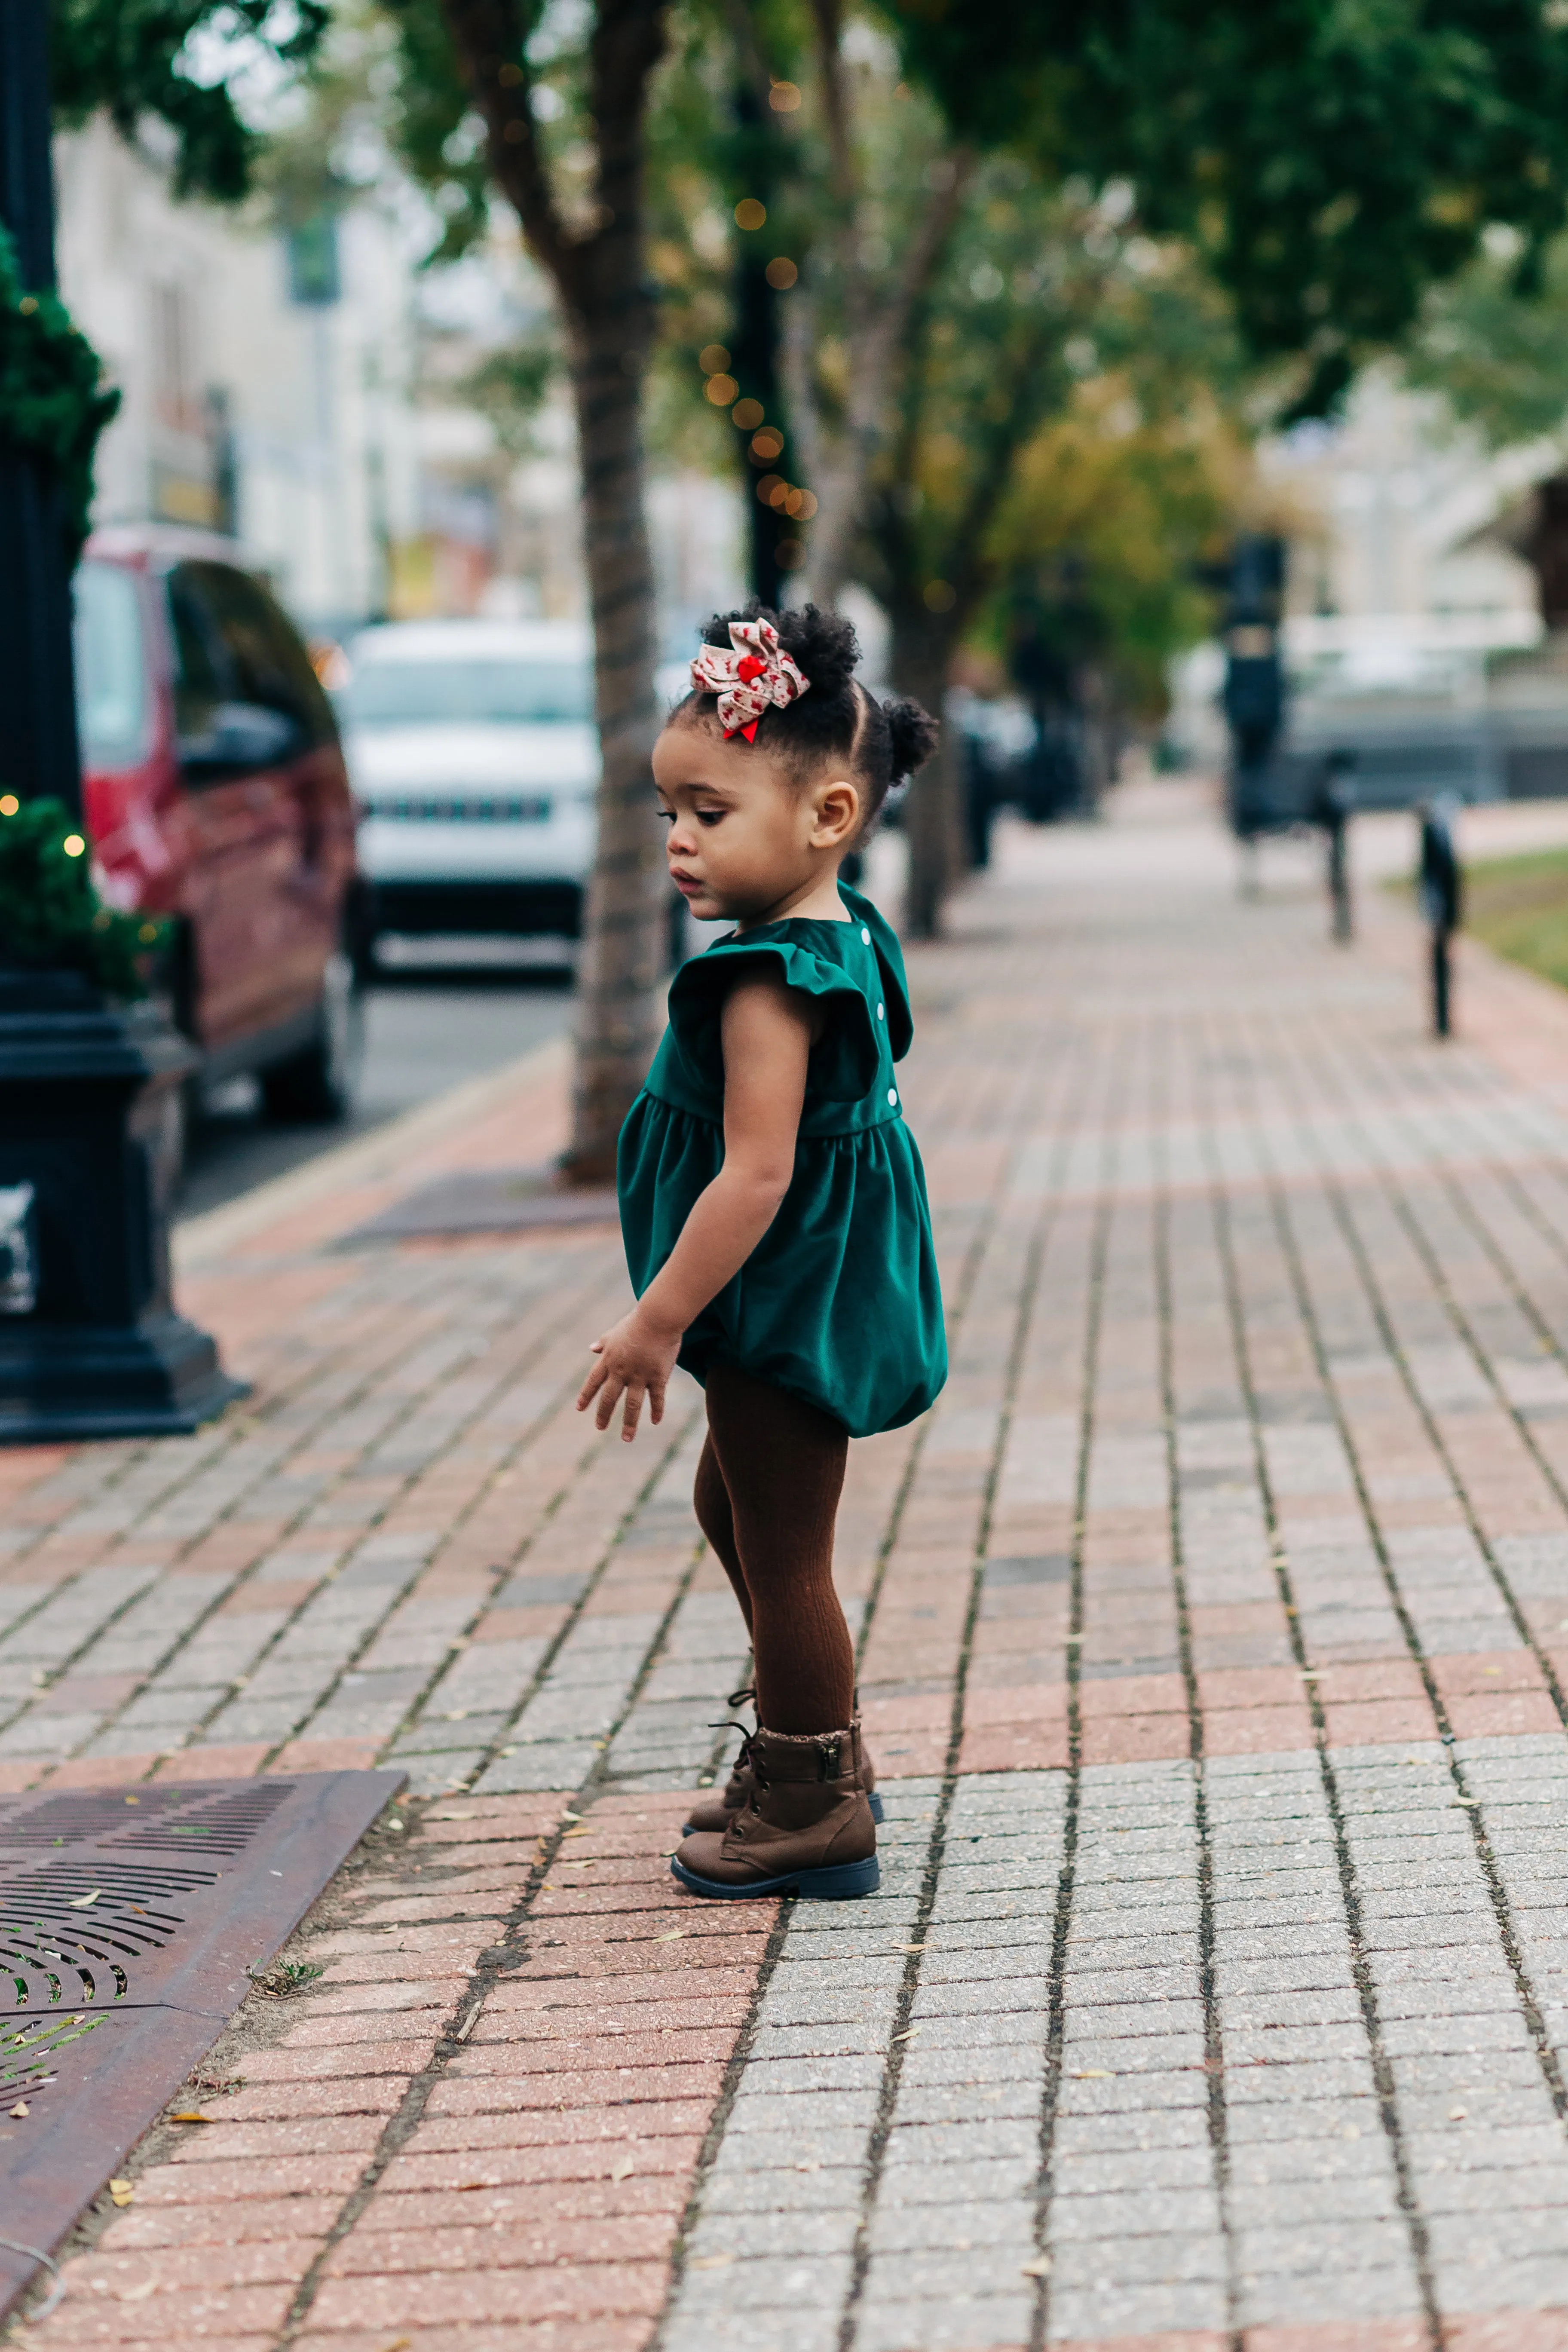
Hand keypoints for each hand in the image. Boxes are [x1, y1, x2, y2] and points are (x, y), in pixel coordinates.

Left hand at [576, 1306, 681, 1440]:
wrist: (658, 1317)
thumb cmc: (637, 1321)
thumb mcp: (614, 1331)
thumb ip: (603, 1342)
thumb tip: (591, 1348)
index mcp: (609, 1359)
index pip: (593, 1381)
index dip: (585, 1396)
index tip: (579, 1408)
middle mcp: (621, 1370)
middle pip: (609, 1397)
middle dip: (603, 1414)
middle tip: (599, 1427)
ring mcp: (640, 1375)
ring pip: (632, 1404)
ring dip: (628, 1423)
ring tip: (626, 1438)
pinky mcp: (658, 1377)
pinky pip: (656, 1398)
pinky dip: (656, 1410)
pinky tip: (655, 1421)